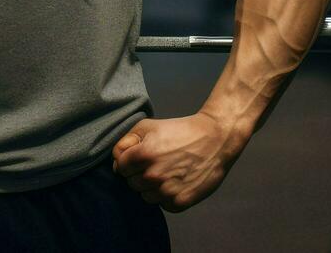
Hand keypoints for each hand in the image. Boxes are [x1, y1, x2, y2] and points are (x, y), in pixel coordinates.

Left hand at [111, 113, 243, 212]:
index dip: (129, 161)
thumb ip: (126, 141)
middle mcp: (153, 176)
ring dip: (151, 187)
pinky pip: (162, 205)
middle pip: (131, 183)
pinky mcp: (180, 203)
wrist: (215, 140)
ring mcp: (167, 192)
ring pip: (145, 196)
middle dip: (139, 174)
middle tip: (157, 163)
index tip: (141, 156)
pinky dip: (166, 196)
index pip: (119, 168)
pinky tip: (176, 181)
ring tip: (167, 172)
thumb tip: (116, 161)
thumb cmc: (180, 130)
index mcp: (143, 155)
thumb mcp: (149, 126)